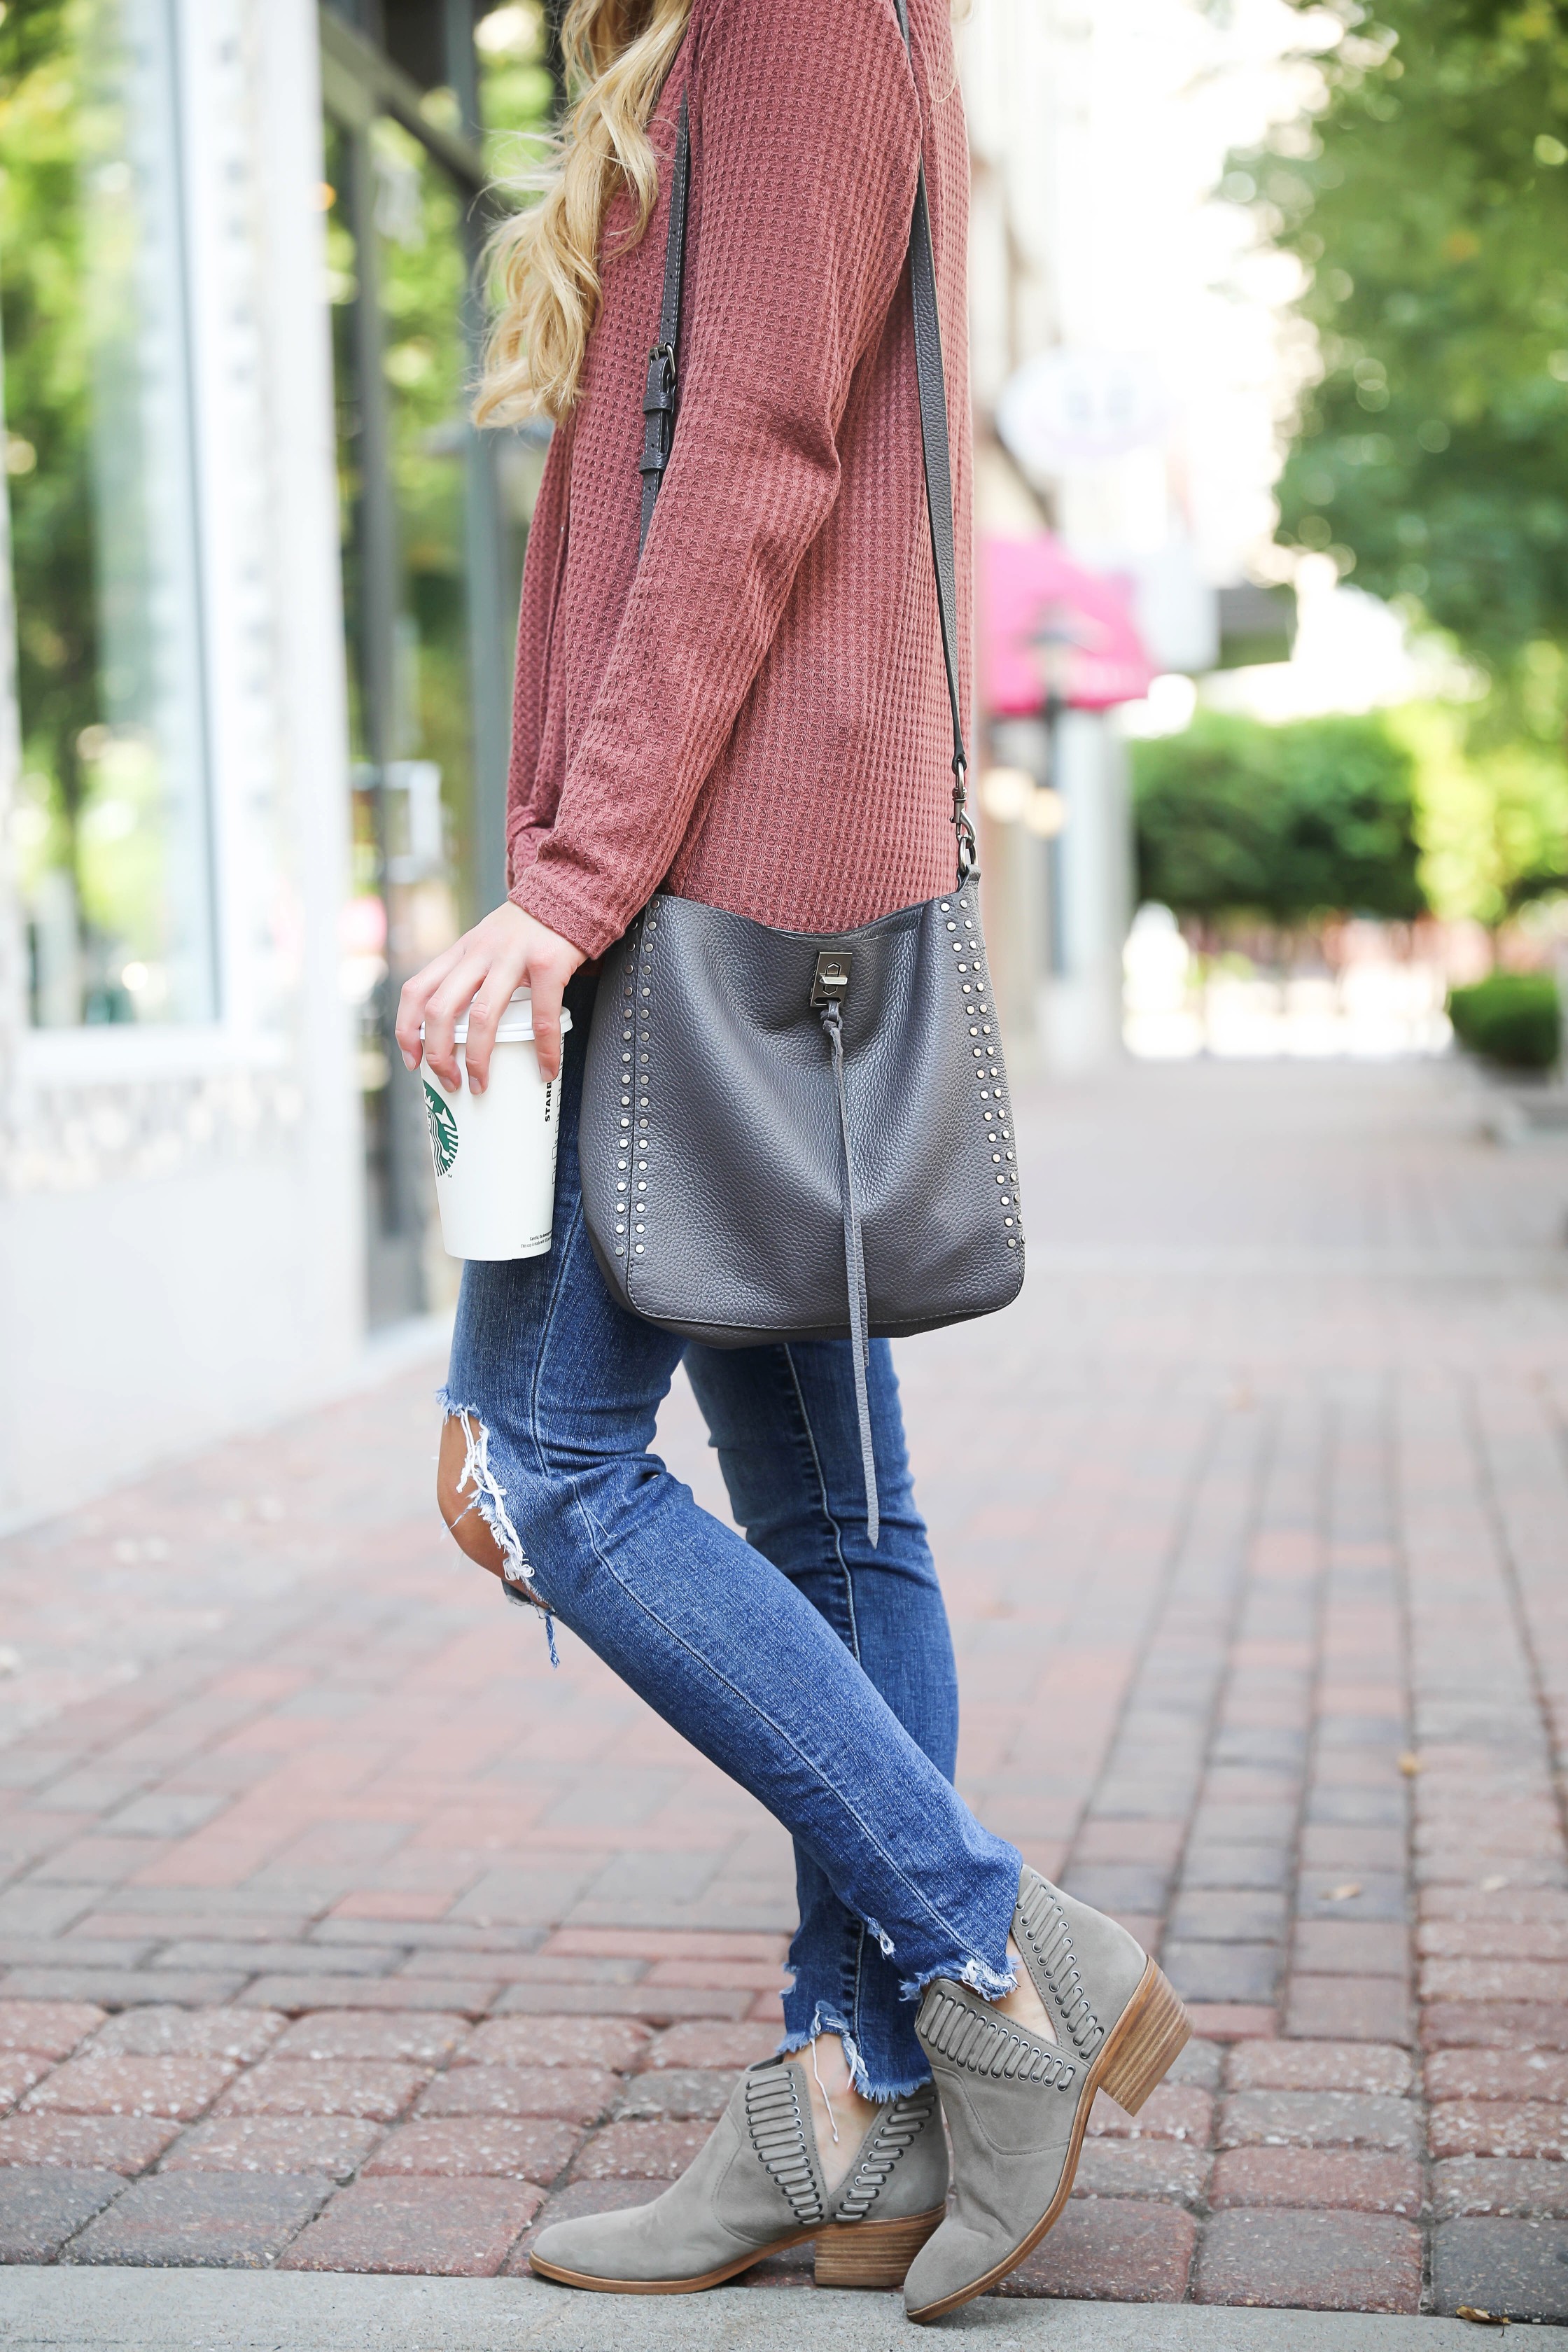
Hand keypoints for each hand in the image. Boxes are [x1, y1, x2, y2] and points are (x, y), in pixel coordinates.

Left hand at [395, 902, 585, 1092]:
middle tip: (448, 1081)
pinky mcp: (547, 964)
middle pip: (440, 1009)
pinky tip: (547, 1069)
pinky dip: (543, 1050)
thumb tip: (458, 1030)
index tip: (412, 1061)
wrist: (566, 893)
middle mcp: (478, 953)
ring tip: (482, 1084)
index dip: (406, 1030)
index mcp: (459, 952)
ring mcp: (512, 957)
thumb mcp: (485, 945)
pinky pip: (541, 1018)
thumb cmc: (526, 930)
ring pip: (481, 1016)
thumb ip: (469, 975)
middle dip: (438, 1053)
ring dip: (477, 1059)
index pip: (416, 990)